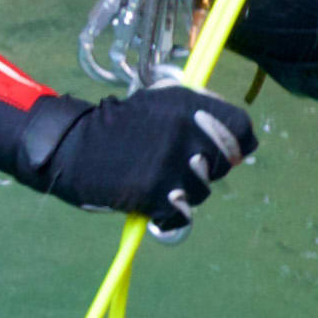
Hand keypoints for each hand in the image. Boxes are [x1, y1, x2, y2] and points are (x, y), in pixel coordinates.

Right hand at [18, 83, 257, 230]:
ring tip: (155, 179)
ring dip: (183, 192)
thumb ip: (198, 111)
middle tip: (177, 165)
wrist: (76, 148)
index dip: (236, 143)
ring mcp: (172, 163)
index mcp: (189, 104)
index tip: (223, 150)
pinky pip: (180, 215)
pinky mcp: (157, 193)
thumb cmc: (120, 124)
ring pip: (201, 191)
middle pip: (224, 163)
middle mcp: (186, 131)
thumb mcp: (159, 101)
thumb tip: (240, 133)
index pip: (241, 129)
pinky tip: (149, 200)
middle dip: (206, 168)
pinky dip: (166, 215)